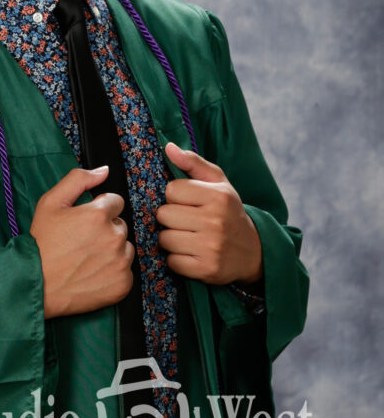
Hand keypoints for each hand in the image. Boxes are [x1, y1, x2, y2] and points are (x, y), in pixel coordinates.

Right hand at [29, 165, 134, 317]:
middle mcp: (114, 237)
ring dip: (112, 250)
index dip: (98, 210)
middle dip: (106, 230)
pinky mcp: (122, 284)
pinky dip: (114, 272)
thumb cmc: (42, 244)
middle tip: (82, 241)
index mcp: (99, 215)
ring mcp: (120, 262)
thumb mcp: (51, 202)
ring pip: (125, 248)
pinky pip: (126, 271)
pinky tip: (93, 272)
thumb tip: (103, 170)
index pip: (115, 202)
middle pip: (120, 225)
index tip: (84, 222)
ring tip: (87, 258)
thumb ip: (78, 179)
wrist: (36, 284)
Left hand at [156, 143, 262, 285]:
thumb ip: (193, 162)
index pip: (171, 190)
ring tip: (188, 236)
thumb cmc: (228, 211)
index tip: (187, 201)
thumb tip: (168, 147)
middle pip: (164, 214)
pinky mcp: (206, 269)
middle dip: (170, 217)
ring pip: (165, 239)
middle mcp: (215, 221)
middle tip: (186, 220)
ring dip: (171, 239)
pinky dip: (177, 259)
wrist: (253, 251)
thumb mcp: (218, 182)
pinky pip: (172, 262)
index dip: (175, 196)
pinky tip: (191, 253)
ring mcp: (211, 247)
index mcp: (218, 196)